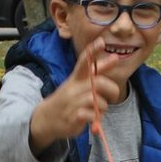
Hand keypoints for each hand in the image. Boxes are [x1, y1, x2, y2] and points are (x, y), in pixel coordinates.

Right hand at [29, 36, 123, 150]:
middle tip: (113, 96)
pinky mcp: (72, 117)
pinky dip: (95, 118)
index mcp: (76, 78)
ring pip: (96, 100)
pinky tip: (92, 119)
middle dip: (112, 89)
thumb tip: (115, 57)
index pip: (84, 62)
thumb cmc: (67, 100)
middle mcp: (73, 88)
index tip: (101, 42)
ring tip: (99, 110)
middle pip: (98, 83)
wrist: (45, 118)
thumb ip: (95, 73)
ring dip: (103, 107)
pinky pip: (90, 115)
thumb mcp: (77, 84)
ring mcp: (72, 103)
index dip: (93, 51)